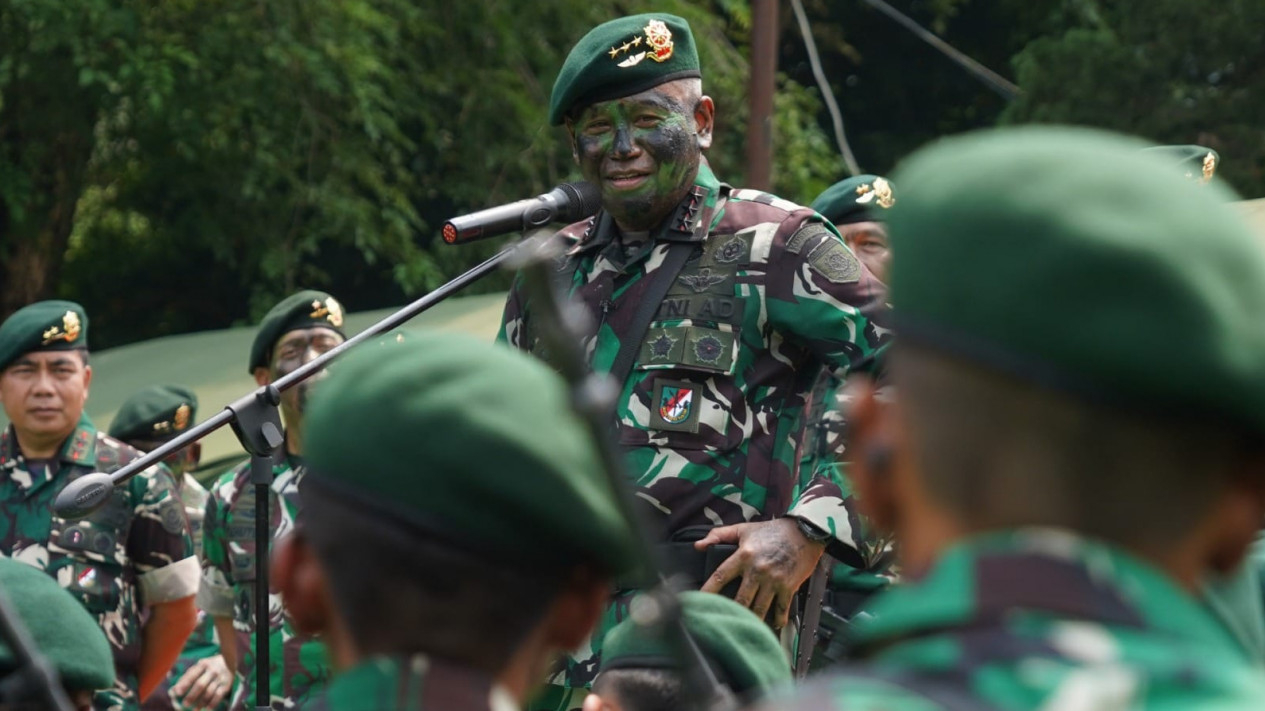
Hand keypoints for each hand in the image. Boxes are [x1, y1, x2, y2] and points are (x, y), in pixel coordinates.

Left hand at [170, 654, 232, 710]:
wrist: (229, 662)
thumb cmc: (207, 667)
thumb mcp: (198, 667)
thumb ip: (186, 677)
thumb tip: (173, 690)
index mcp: (203, 664)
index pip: (192, 675)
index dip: (184, 684)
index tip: (177, 693)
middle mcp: (212, 670)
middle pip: (200, 684)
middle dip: (192, 695)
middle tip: (185, 704)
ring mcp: (220, 677)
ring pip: (209, 691)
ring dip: (201, 702)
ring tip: (194, 709)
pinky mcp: (227, 685)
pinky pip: (219, 696)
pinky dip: (213, 703)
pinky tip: (206, 709)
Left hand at [695, 518, 825, 628]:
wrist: (804, 531)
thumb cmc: (773, 530)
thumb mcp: (743, 529)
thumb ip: (719, 535)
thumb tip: (698, 545)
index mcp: (743, 555)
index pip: (720, 576)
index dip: (707, 591)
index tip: (698, 603)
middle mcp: (757, 569)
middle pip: (740, 599)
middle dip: (731, 613)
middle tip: (722, 623)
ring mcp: (773, 580)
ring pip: (759, 608)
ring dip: (752, 621)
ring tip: (745, 629)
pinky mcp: (789, 586)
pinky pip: (781, 609)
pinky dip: (777, 619)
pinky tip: (773, 625)